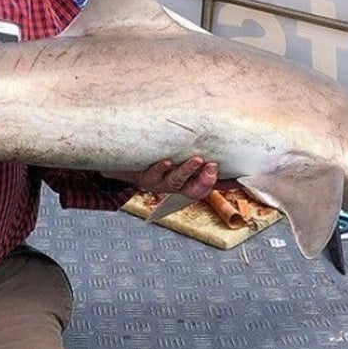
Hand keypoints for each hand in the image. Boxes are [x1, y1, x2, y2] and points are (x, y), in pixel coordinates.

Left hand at [102, 157, 220, 201]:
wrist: (123, 161)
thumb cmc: (157, 159)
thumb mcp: (177, 160)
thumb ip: (198, 161)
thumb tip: (224, 159)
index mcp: (184, 184)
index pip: (203, 188)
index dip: (213, 182)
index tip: (219, 167)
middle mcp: (172, 186)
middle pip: (191, 189)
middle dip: (204, 180)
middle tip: (211, 165)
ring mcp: (158, 182)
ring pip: (175, 182)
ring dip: (187, 170)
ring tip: (196, 159)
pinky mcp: (143, 176)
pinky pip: (153, 173)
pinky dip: (160, 168)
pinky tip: (167, 161)